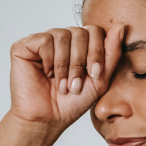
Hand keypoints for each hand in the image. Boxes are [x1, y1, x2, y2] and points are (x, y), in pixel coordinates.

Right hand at [9, 24, 123, 134]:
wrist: (48, 119)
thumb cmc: (73, 102)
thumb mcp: (100, 79)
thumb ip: (111, 53)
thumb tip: (120, 26)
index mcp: (80, 45)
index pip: (94, 31)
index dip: (97, 52)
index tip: (95, 75)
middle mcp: (62, 39)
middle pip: (80, 32)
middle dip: (80, 61)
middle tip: (75, 85)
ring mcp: (43, 41)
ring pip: (62, 35)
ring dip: (65, 65)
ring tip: (62, 84)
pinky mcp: (25, 45)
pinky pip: (44, 39)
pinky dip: (49, 60)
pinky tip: (46, 74)